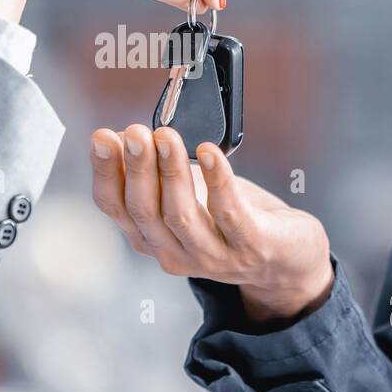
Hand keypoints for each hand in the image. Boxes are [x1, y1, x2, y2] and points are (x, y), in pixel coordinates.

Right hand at [90, 124, 333, 324]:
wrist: (288, 258)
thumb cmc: (232, 218)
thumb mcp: (186, 192)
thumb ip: (154, 171)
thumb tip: (119, 136)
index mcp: (152, 236)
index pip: (115, 207)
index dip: (105, 172)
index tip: (103, 138)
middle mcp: (175, 251)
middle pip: (145, 211)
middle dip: (136, 168)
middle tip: (134, 133)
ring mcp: (213, 255)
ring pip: (180, 215)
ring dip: (170, 172)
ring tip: (166, 137)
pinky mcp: (251, 246)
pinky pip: (229, 213)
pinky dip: (218, 181)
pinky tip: (210, 153)